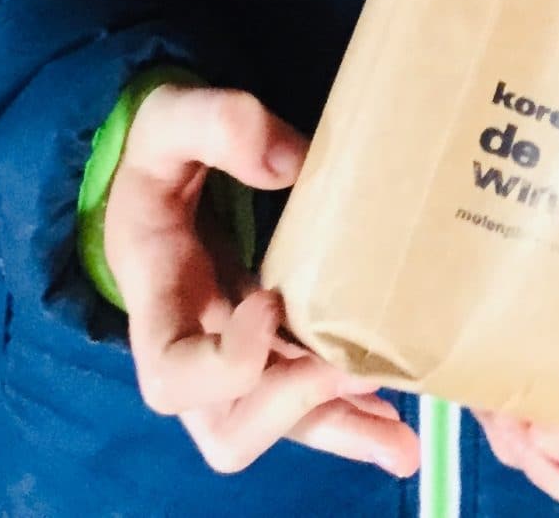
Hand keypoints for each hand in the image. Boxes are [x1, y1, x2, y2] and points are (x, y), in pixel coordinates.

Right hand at [104, 82, 419, 479]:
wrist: (160, 171)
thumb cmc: (159, 150)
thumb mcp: (168, 115)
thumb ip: (217, 123)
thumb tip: (291, 162)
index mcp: (156, 296)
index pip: (171, 374)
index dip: (225, 362)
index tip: (269, 302)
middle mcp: (190, 344)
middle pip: (226, 425)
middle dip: (293, 409)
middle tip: (351, 370)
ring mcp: (230, 354)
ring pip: (278, 423)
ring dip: (339, 430)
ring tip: (403, 443)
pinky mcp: (268, 345)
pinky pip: (304, 397)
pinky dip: (348, 412)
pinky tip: (396, 418)